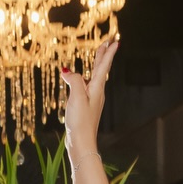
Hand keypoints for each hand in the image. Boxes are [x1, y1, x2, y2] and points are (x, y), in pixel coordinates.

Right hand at [60, 34, 118, 160]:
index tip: (115, 41)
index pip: (103, 66)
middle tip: (108, 42)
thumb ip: (74, 81)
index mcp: (96, 88)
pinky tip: (79, 81)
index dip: (108, 53)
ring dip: (95, 65)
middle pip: (100, 69)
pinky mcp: (86, 107)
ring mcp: (91, 100)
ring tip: (97, 55)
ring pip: (93, 77)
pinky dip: (84, 78)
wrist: (81, 142)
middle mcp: (96, 92)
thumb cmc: (80, 121)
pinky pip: (85, 87)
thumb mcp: (76, 98)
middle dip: (103, 55)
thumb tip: (67, 72)